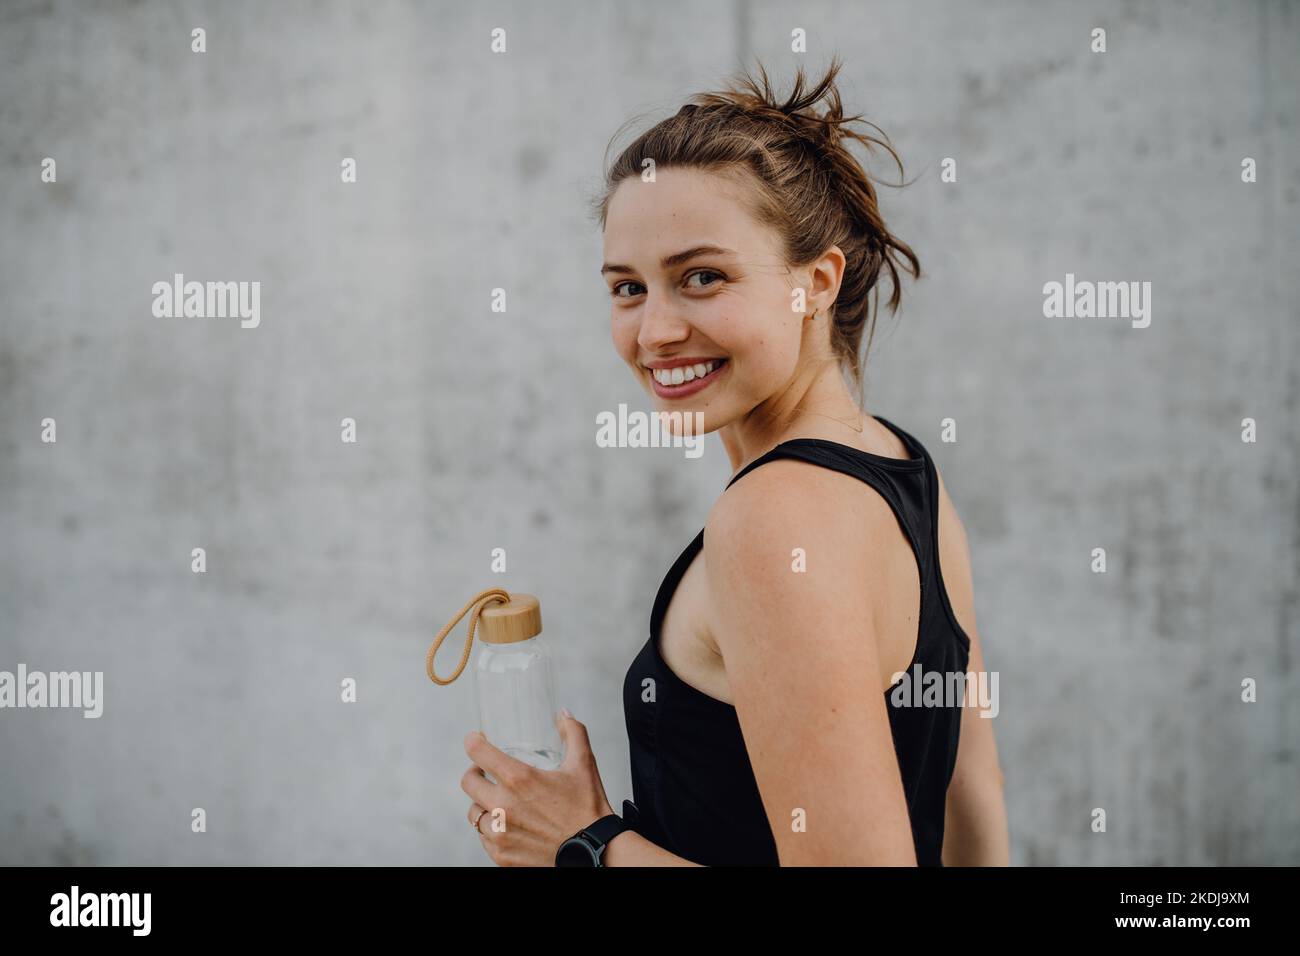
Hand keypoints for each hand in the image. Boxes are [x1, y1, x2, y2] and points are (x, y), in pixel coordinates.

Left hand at [462, 710, 614, 865]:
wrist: (595, 852)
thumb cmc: (588, 810)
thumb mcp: (584, 764)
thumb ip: (573, 733)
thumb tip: (563, 715)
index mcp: (520, 779)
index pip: (479, 753)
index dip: (473, 742)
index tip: (474, 740)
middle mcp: (504, 806)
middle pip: (468, 783)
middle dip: (474, 773)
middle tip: (484, 772)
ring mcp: (501, 833)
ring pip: (474, 813)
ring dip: (483, 804)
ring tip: (496, 802)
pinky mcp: (502, 856)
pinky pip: (483, 838)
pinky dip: (491, 830)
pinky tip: (505, 825)